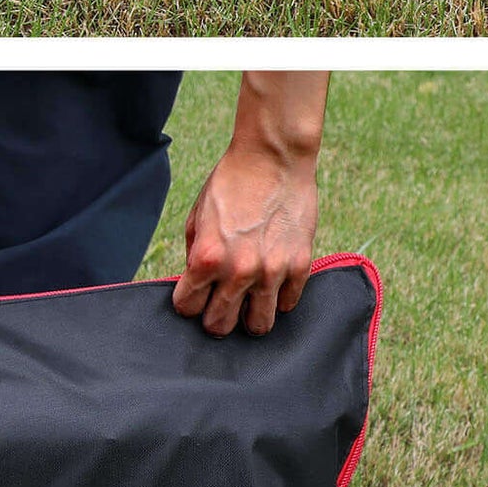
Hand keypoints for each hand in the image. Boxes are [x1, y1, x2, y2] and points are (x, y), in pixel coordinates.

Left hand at [172, 74, 327, 335]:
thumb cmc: (229, 185)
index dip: (188, 304)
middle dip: (215, 318)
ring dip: (249, 317)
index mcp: (206, 257)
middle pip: (220, 325)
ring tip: (246, 304)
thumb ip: (194, 256)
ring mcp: (272, 271)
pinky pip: (288, 304)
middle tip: (218, 306)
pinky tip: (270, 285)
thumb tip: (195, 285)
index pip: (188, 308)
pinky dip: (277, 299)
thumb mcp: (197, 219)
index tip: (193, 297)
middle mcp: (238, 271)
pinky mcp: (300, 266)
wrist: (271, 161)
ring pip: (259, 325)